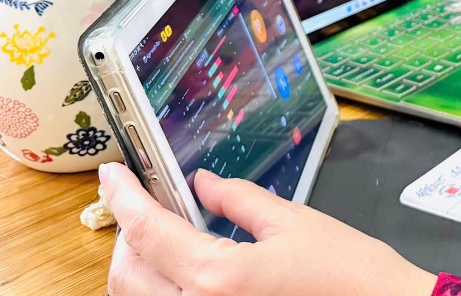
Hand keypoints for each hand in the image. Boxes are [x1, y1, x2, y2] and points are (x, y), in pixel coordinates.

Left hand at [100, 161, 437, 295]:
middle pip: (127, 275)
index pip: (147, 232)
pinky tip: (189, 267)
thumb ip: (238, 200)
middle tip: (150, 202)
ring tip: (170, 235)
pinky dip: (166, 288)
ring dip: (143, 266)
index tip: (112, 175)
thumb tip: (203, 185)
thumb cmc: (348, 275)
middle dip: (129, 235)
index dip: (123, 197)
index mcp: (218, 279)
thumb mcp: (294, 222)